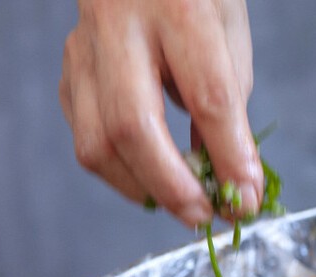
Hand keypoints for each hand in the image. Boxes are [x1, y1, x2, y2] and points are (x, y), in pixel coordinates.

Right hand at [60, 0, 260, 226]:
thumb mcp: (229, 38)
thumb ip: (229, 108)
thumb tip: (231, 179)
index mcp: (180, 10)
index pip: (208, 99)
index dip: (228, 159)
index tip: (246, 200)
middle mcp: (120, 25)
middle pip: (132, 127)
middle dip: (172, 187)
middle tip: (204, 216)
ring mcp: (84, 48)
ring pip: (96, 141)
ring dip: (142, 188)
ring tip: (182, 203)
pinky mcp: (69, 69)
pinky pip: (85, 135)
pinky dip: (120, 169)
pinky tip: (150, 175)